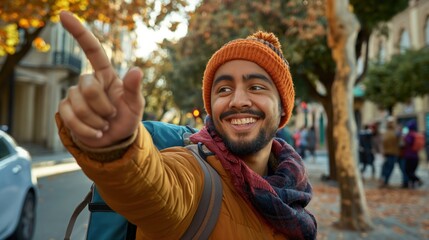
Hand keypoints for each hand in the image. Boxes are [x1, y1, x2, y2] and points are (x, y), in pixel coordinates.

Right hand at [58, 11, 144, 147]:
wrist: (113, 140)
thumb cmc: (126, 118)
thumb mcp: (135, 105)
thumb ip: (134, 89)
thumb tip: (137, 70)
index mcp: (105, 75)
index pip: (92, 50)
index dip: (78, 32)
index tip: (63, 14)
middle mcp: (88, 81)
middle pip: (88, 87)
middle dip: (102, 107)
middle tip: (112, 116)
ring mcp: (74, 95)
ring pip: (78, 104)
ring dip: (96, 121)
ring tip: (104, 125)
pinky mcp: (64, 109)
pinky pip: (70, 118)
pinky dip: (86, 130)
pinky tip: (96, 134)